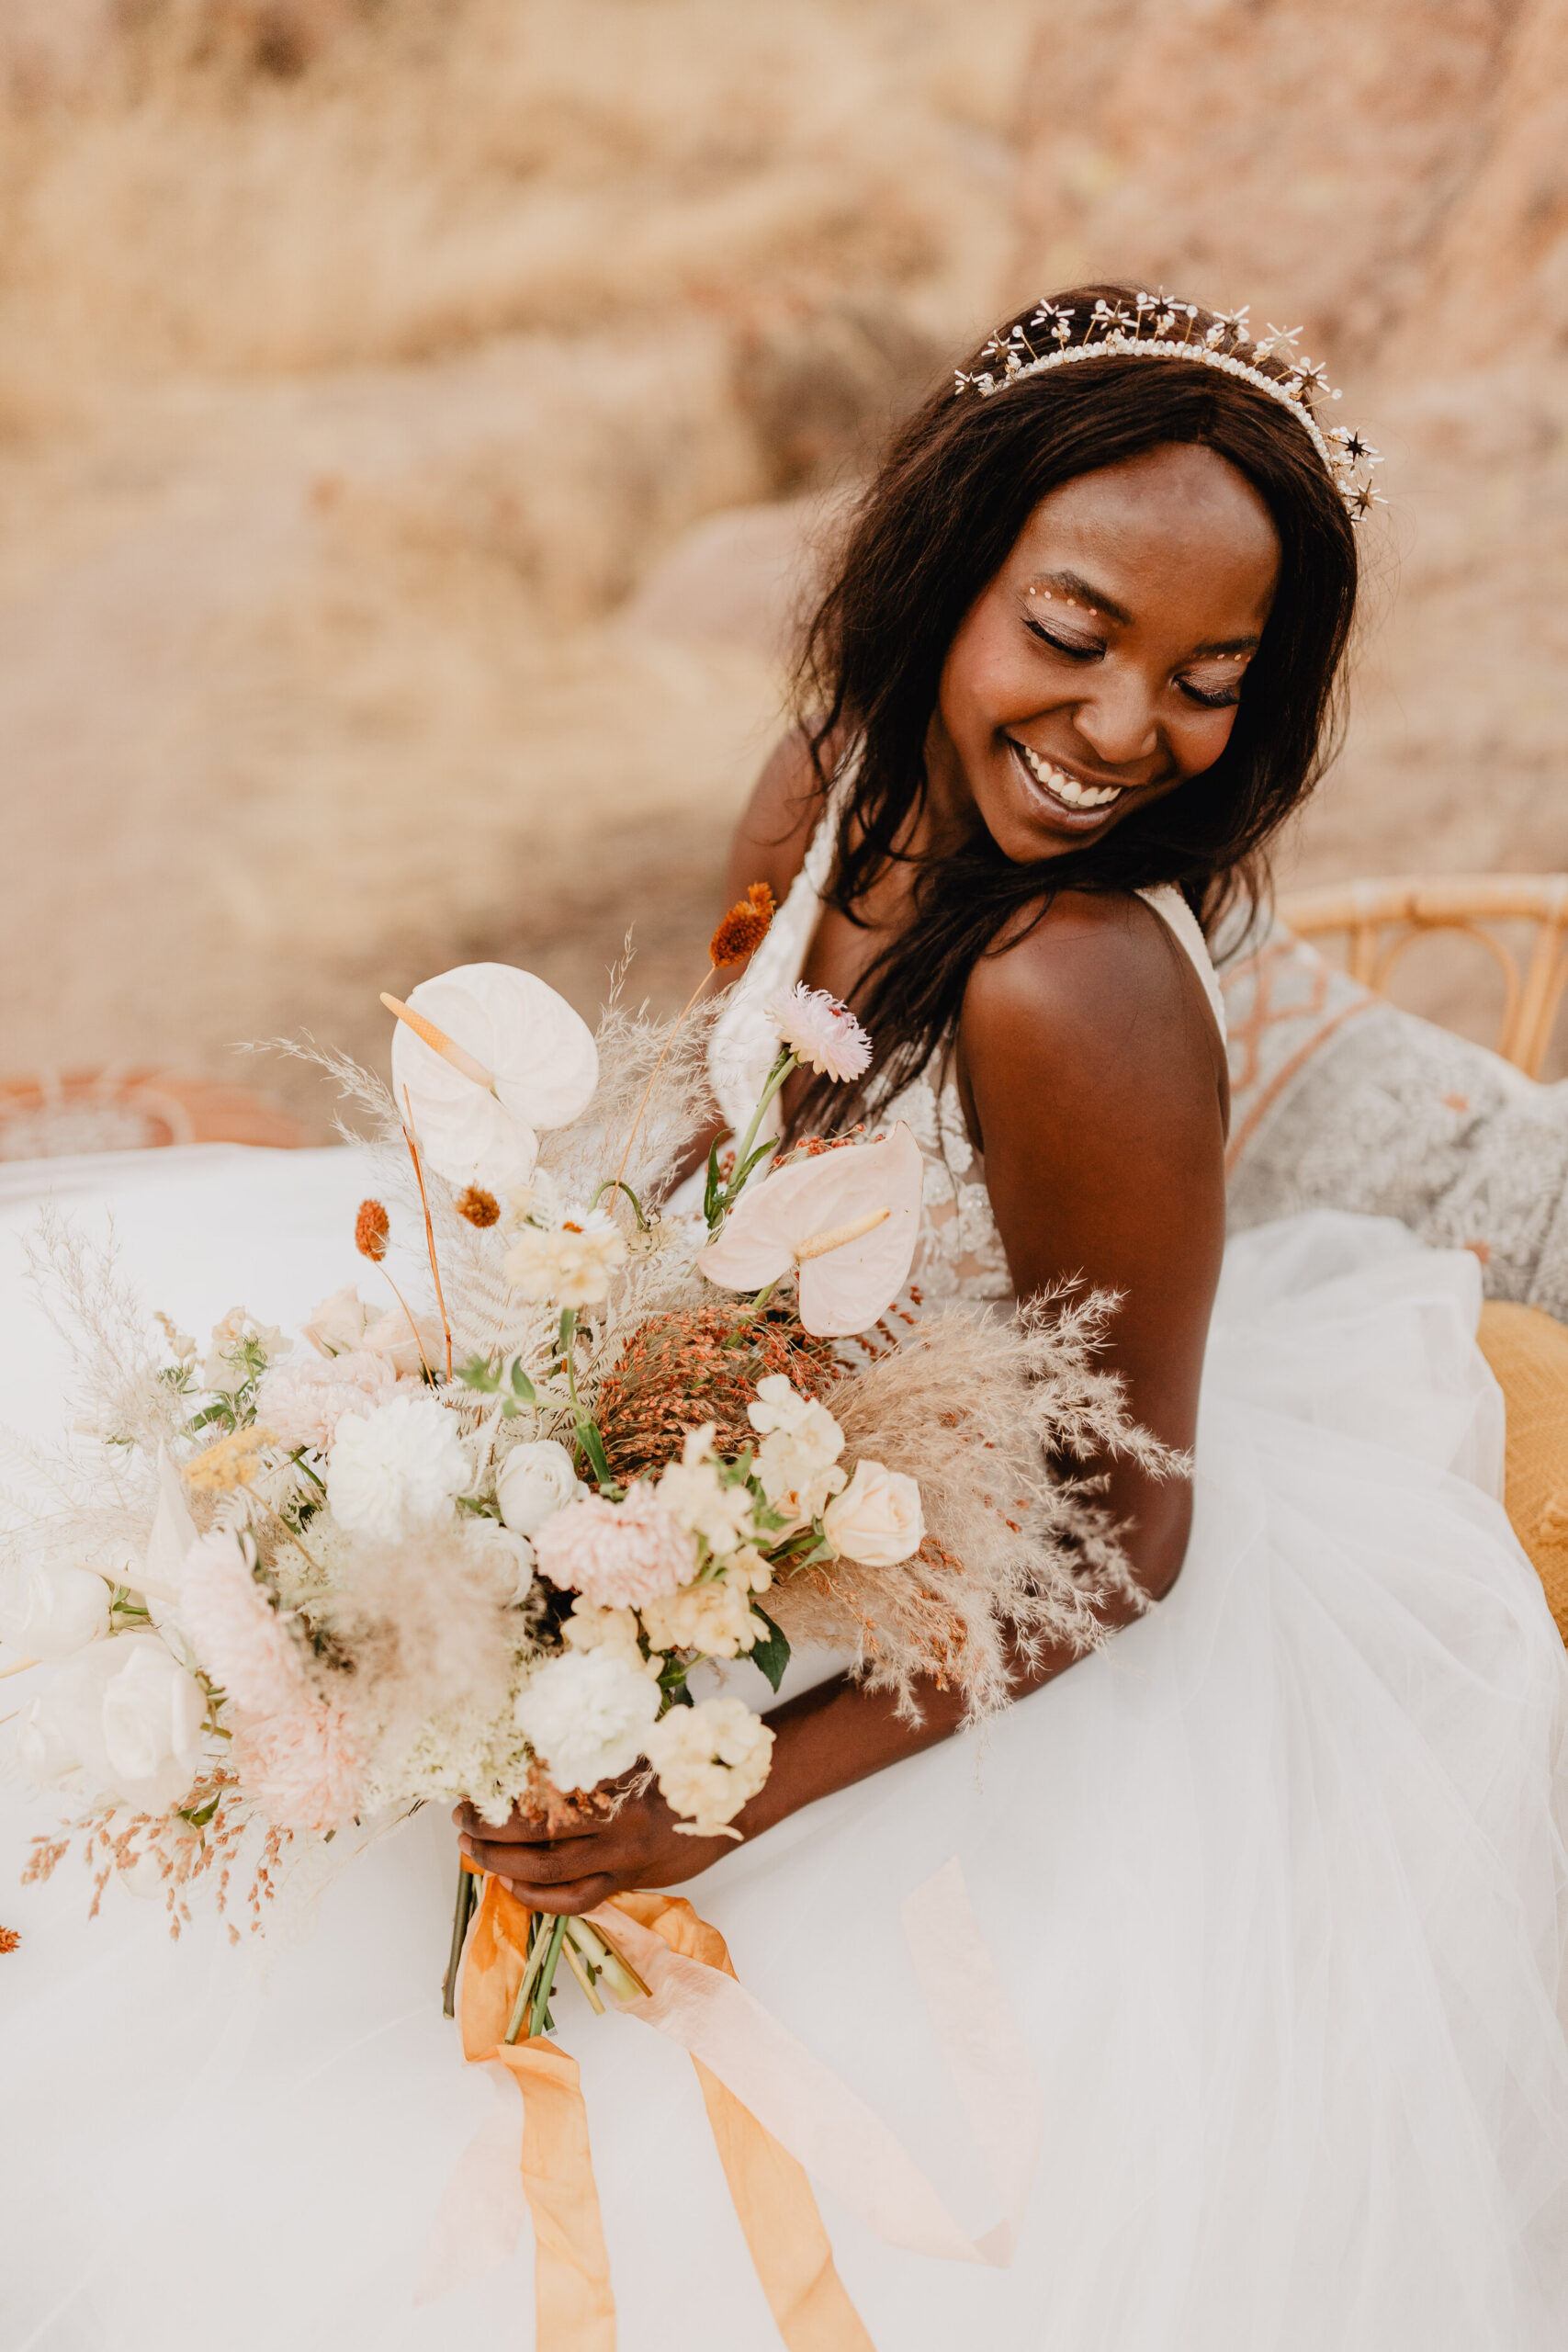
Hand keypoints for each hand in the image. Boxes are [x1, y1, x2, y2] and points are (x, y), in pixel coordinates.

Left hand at [454, 1778, 739, 1913]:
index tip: (472, 1789)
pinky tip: (516, 1889)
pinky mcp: (630, 1880)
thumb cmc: (682, 1762)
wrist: (735, 1797)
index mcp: (609, 1777)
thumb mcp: (634, 1744)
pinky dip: (541, 1898)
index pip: (538, 1790)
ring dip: (503, 1864)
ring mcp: (621, 1855)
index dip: (499, 1795)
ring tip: (475, 1851)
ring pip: (549, 1870)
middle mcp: (612, 1819)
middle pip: (534, 1833)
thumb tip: (533, 1754)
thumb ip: (589, 1755)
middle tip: (462, 1820)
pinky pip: (576, 1899)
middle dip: (489, 1831)